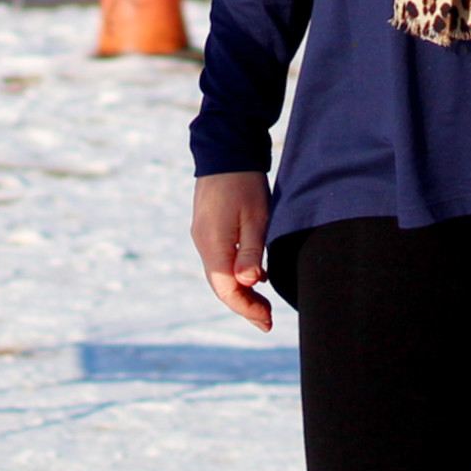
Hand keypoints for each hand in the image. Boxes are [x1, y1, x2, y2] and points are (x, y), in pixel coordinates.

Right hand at [192, 171, 271, 330]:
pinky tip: (254, 277)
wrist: (226, 149)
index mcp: (213, 243)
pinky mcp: (207, 229)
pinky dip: (235, 275)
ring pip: (219, 275)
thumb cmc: (245, 182)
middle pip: (220, 286)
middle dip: (244, 305)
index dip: (246, 308)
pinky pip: (219, 261)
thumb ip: (252, 251)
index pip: (226, 288)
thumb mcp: (256, 217)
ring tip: (263, 304)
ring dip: (240, 291)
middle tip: (268, 319)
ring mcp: (203, 236)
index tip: (267, 320)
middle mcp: (203, 243)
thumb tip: (248, 283)